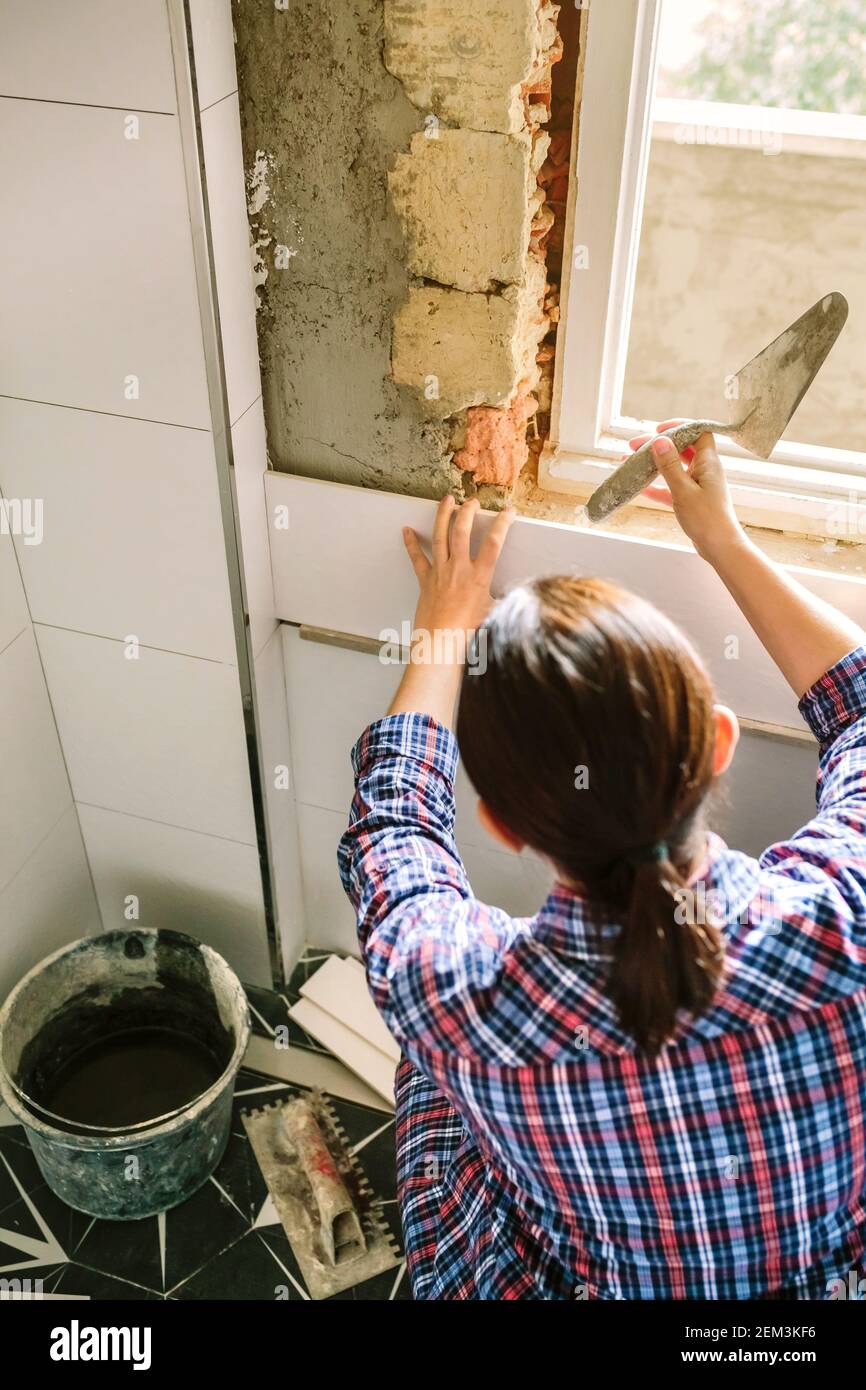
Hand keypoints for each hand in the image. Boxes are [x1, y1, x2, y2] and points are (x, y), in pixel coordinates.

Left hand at [389, 497, 513, 726]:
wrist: (441, 643)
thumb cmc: (469, 634)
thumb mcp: (495, 614)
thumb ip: (505, 601)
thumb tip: (521, 599)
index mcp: (479, 576)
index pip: (494, 542)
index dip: (503, 523)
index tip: (509, 511)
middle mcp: (459, 569)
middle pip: (462, 531)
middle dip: (468, 511)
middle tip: (473, 500)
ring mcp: (440, 572)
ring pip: (440, 536)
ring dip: (443, 515)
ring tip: (446, 499)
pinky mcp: (425, 580)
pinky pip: (417, 557)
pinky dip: (411, 543)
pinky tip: (405, 530)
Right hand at [628, 419, 744, 561]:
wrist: (720, 547)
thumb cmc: (706, 518)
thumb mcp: (683, 490)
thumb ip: (670, 465)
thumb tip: (659, 441)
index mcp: (708, 462)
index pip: (698, 432)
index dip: (679, 427)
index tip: (658, 430)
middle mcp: (705, 470)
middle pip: (681, 448)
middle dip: (658, 445)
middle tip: (633, 446)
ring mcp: (698, 485)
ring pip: (673, 468)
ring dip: (653, 464)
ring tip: (630, 462)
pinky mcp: (691, 500)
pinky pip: (671, 488)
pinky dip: (656, 486)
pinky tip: (639, 488)